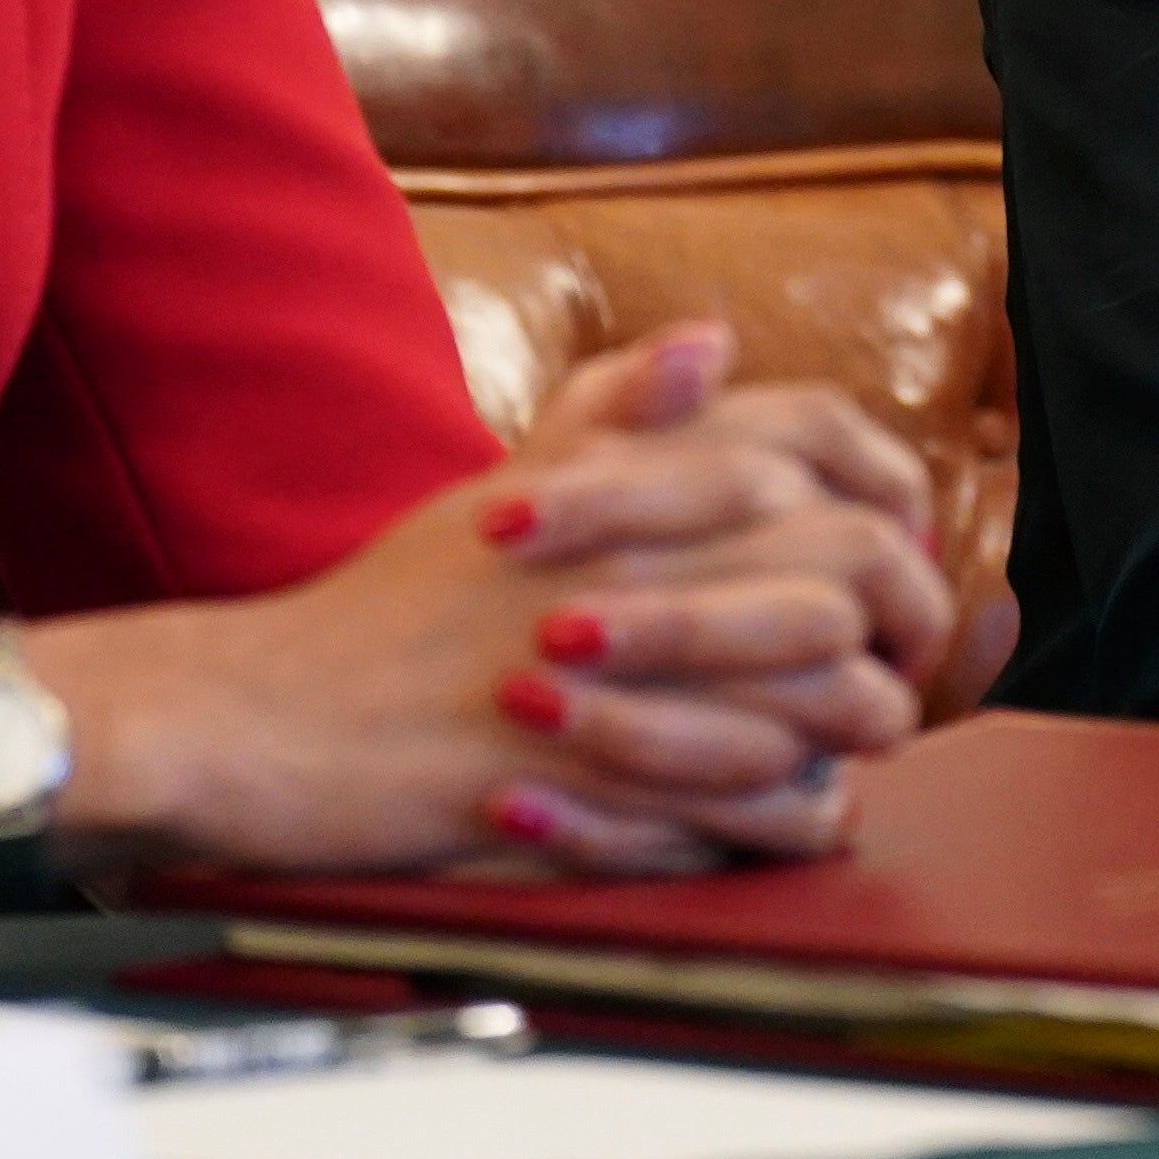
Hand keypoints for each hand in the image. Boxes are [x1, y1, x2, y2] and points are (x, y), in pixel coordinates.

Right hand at [0, 328, 940, 910]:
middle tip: (891, 676)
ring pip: (825, 696)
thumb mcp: (502, 489)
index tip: (895, 556)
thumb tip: (713, 339)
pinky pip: (753, 804)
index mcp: (622, 471)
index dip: (890, 498)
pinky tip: (766, 820)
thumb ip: (614, 418)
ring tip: (830, 757)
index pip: (824, 446)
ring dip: (845, 734)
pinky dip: (781, 817)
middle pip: (856, 567)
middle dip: (900, 630)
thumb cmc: (385, 614)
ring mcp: (620, 662)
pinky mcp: (593, 774)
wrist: (258, 720)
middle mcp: (635, 547)